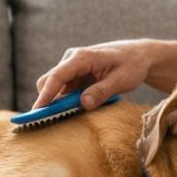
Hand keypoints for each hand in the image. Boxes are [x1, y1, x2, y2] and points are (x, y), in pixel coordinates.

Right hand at [32, 40, 154, 110]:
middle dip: (48, 100)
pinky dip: (68, 100)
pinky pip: (65, 89)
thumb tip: (84, 104)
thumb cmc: (132, 65)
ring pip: (56, 86)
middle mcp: (72, 59)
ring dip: (60, 102)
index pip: (57, 76)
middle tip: (53, 121)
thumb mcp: (121, 80)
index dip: (45, 95)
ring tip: (72, 115)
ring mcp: (73, 66)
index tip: (37, 111)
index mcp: (82, 57)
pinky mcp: (76, 74)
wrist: (139, 56)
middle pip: (49, 81)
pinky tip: (80, 107)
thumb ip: (102, 92)